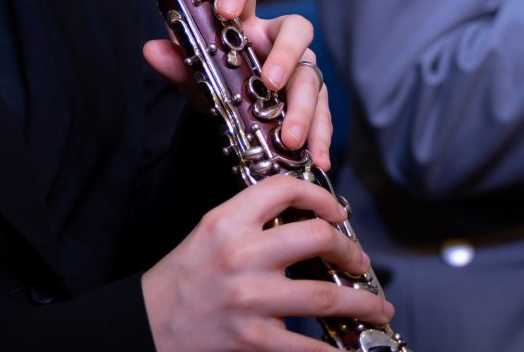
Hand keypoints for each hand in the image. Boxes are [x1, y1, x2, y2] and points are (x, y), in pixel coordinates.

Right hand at [142, 174, 391, 351]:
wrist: (148, 325)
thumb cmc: (183, 281)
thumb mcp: (208, 234)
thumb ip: (250, 222)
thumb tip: (305, 224)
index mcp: (225, 222)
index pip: (282, 188)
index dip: (320, 197)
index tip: (337, 212)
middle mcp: (239, 255)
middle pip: (317, 238)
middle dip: (350, 250)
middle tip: (360, 261)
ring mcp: (249, 299)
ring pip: (327, 296)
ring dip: (363, 302)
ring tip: (376, 305)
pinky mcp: (254, 340)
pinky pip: (311, 347)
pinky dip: (338, 351)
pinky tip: (350, 348)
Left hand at [143, 0, 332, 164]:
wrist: (227, 108)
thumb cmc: (213, 76)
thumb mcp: (191, 72)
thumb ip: (174, 61)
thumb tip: (151, 50)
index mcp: (243, 19)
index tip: (225, 10)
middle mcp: (275, 37)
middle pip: (295, 28)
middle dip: (284, 54)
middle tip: (270, 81)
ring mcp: (298, 66)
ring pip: (310, 76)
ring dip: (303, 109)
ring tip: (290, 139)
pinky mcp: (312, 97)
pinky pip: (323, 113)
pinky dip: (320, 136)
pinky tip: (317, 157)